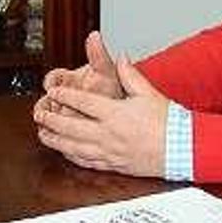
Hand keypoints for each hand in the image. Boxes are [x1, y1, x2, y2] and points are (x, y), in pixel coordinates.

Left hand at [33, 58, 167, 176]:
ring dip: (55, 140)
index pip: (82, 103)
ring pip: (73, 147)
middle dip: (51, 119)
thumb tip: (120, 58)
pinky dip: (71, 156)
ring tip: (43, 133)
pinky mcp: (113, 165)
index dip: (64, 96)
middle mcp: (108, 134)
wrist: (182, 150)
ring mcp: (109, 152)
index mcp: (116, 114)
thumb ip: (130, 75)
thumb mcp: (149, 93)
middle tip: (39, 113)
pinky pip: (86, 161)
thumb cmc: (169, 123)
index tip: (53, 91)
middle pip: (70, 127)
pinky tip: (63, 152)